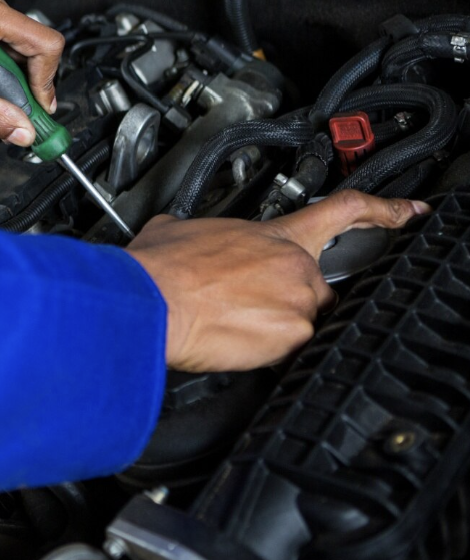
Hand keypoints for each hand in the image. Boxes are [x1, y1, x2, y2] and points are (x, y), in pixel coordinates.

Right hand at [127, 192, 428, 371]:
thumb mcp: (177, 230)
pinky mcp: (291, 338)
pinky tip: (231, 339)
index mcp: (272, 234)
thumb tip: (185, 233)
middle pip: (319, 284)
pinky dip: (264, 348)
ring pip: (303, 318)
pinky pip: (291, 348)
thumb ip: (200, 230)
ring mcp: (297, 303)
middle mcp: (294, 265)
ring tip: (230, 322)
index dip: (385, 211)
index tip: (407, 214)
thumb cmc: (160, 270)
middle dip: (289, 296)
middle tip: (249, 302)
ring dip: (272, 323)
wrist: (151, 302)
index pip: (344, 211)